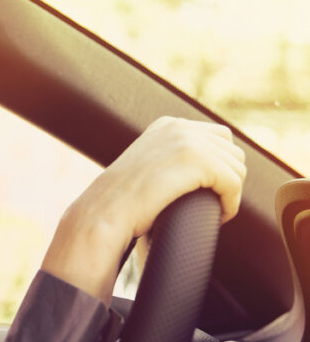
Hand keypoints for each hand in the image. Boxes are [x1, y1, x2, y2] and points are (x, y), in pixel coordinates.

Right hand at [43, 117, 245, 301]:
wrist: (104, 213)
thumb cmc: (121, 203)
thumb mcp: (145, 169)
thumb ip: (166, 160)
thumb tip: (188, 173)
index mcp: (167, 125)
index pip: (219, 137)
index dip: (221, 168)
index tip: (210, 192)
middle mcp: (179, 126)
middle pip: (232, 151)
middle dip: (229, 180)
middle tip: (214, 204)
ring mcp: (187, 140)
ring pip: (237, 168)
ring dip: (231, 194)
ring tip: (215, 211)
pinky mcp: (196, 161)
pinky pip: (233, 183)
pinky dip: (231, 204)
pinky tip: (219, 216)